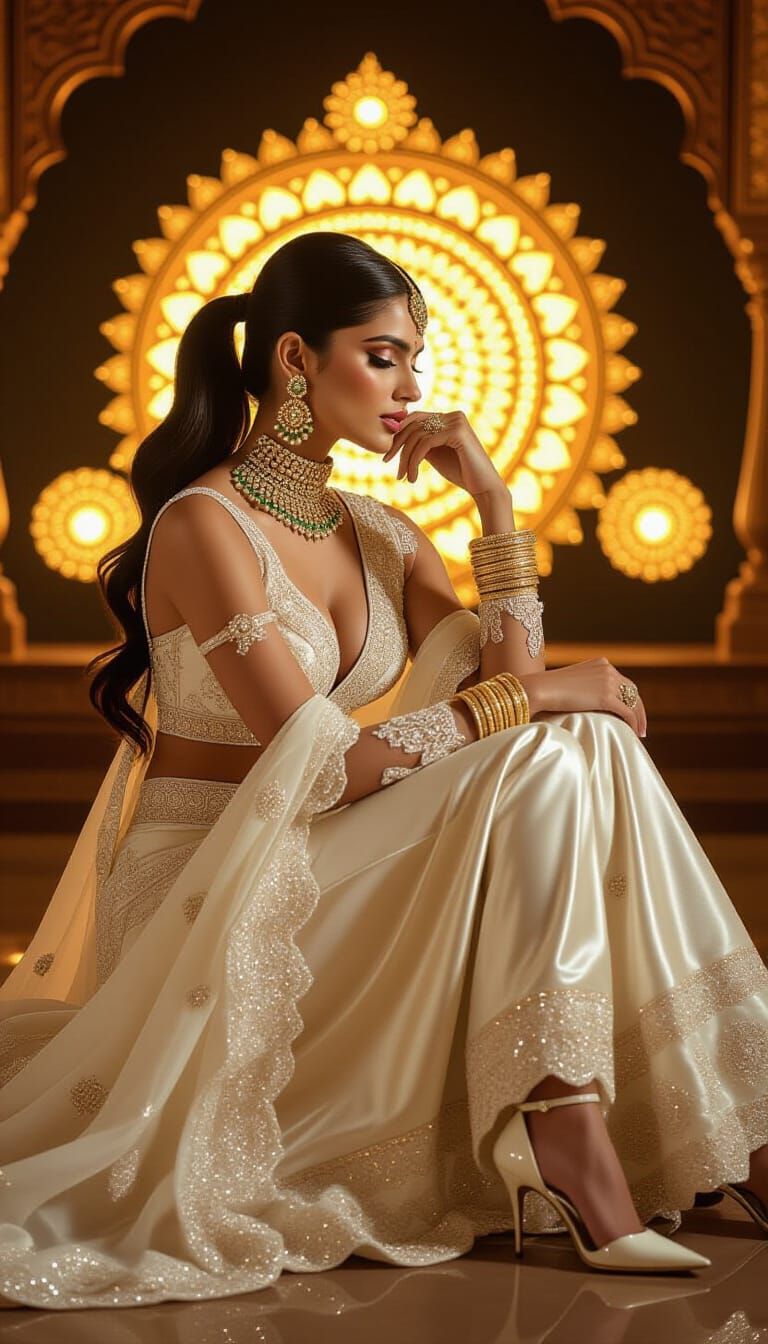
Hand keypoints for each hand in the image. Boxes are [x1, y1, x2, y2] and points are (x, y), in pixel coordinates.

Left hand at [382, 409, 504, 498]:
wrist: (483, 487)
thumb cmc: (460, 472)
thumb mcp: (435, 453)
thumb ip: (421, 442)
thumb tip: (395, 435)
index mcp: (448, 417)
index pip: (415, 419)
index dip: (397, 435)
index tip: (386, 455)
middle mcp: (453, 415)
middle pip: (413, 425)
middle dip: (397, 446)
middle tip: (386, 463)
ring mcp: (456, 421)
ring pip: (417, 436)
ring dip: (405, 458)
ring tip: (403, 477)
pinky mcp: (457, 431)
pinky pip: (425, 443)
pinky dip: (414, 461)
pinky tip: (412, 477)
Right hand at [519, 657, 647, 738]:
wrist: (540, 689)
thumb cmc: (549, 690)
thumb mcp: (574, 682)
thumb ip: (588, 686)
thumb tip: (592, 701)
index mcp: (602, 663)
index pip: (623, 681)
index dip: (630, 698)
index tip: (632, 712)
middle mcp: (608, 669)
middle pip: (632, 690)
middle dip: (639, 708)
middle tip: (640, 725)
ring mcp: (608, 682)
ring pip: (633, 702)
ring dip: (639, 718)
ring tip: (640, 732)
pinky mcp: (606, 696)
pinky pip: (627, 712)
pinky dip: (633, 723)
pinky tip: (633, 732)